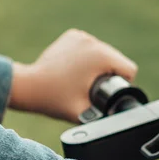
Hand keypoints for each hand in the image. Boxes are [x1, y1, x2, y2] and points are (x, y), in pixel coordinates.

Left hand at [8, 29, 137, 121]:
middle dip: (111, 75)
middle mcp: (93, 42)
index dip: (124, 84)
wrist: (29, 86)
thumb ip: (107, 118)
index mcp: (101, 57)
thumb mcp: (86, 114)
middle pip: (118, 60)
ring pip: (105, 53)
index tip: (107, 93)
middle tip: (92, 88)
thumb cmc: (55, 100)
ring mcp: (82, 37)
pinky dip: (89, 57)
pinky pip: (91, 47)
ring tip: (84, 79)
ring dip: (100, 65)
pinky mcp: (73, 36)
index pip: (130, 69)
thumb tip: (120, 123)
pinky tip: (78, 69)